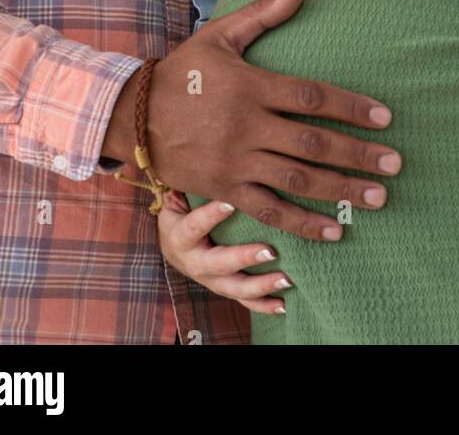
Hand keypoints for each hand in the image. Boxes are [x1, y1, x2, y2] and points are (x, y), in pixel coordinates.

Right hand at [131, 0, 399, 242]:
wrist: (133, 116)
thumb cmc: (182, 72)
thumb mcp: (219, 36)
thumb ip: (261, 14)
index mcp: (251, 87)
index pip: (312, 97)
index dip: (351, 107)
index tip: (385, 117)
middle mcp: (247, 127)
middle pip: (313, 143)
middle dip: (358, 155)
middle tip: (394, 165)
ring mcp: (236, 162)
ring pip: (297, 180)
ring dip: (341, 191)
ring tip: (378, 197)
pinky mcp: (225, 189)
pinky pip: (269, 211)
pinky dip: (303, 224)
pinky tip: (334, 232)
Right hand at [157, 193, 291, 316]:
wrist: (171, 244)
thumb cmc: (182, 210)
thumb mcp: (179, 196)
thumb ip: (194, 182)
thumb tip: (206, 153)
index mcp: (181, 236)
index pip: (195, 225)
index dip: (211, 215)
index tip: (232, 202)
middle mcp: (195, 262)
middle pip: (219, 264)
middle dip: (245, 258)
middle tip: (270, 251)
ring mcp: (211, 280)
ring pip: (236, 287)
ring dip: (262, 285)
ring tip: (287, 278)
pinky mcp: (224, 290)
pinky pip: (244, 302)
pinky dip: (265, 305)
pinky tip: (284, 304)